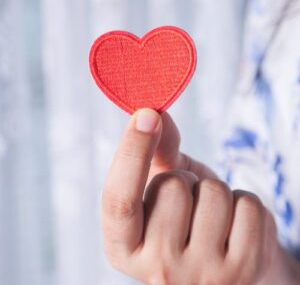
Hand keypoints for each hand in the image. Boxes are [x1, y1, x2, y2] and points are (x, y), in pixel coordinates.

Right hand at [101, 109, 299, 284]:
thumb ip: (155, 153)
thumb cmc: (184, 220)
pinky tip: (234, 224)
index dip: (131, 153)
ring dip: (214, 191)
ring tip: (210, 213)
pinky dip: (243, 202)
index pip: (119, 200)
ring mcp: (202, 275)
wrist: (221, 258)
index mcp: (125, 248)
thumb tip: (155, 112)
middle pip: (173, 187)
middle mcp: (158, 270)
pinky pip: (248, 204)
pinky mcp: (244, 271)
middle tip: (187, 201)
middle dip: (185, 180)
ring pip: (214, 193)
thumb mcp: (160, 190)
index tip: (146, 115)